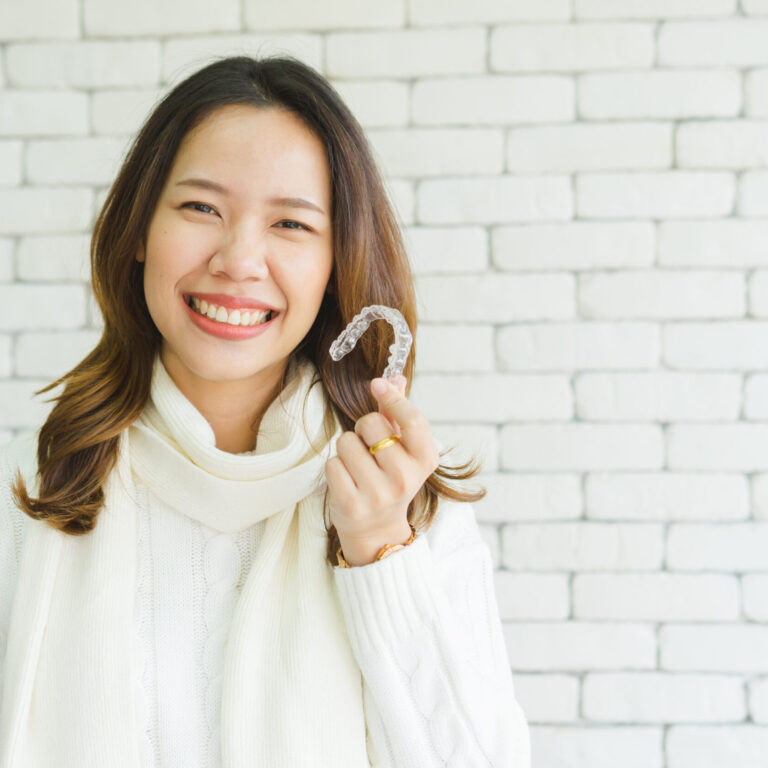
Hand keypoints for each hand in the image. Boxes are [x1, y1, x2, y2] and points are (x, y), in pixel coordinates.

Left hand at [324, 375, 440, 563]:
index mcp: (424, 461)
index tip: (377, 385)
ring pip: (346, 442)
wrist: (377, 530)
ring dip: (346, 449)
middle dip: (363, 428)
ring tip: (358, 466)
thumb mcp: (404, 450)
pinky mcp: (351, 505)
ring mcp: (378, 494)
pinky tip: (347, 480)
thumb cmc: (390, 479)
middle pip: (371, 424)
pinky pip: (332, 464)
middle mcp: (405, 479)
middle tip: (369, 447)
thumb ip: (399, 413)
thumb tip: (395, 377)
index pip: (413, 420)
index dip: (393, 398)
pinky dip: (335, 467)